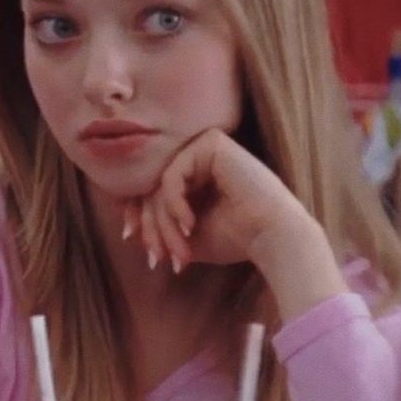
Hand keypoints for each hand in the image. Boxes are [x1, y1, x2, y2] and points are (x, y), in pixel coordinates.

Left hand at [123, 128, 346, 320]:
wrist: (272, 236)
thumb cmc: (234, 238)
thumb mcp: (184, 234)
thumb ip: (159, 225)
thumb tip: (127, 229)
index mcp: (194, 174)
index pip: (151, 188)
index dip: (138, 213)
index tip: (131, 237)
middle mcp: (198, 156)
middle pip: (153, 187)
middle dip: (153, 227)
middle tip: (158, 257)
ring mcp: (204, 146)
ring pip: (160, 184)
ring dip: (163, 222)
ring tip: (179, 250)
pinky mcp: (211, 143)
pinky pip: (172, 174)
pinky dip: (174, 203)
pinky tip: (189, 223)